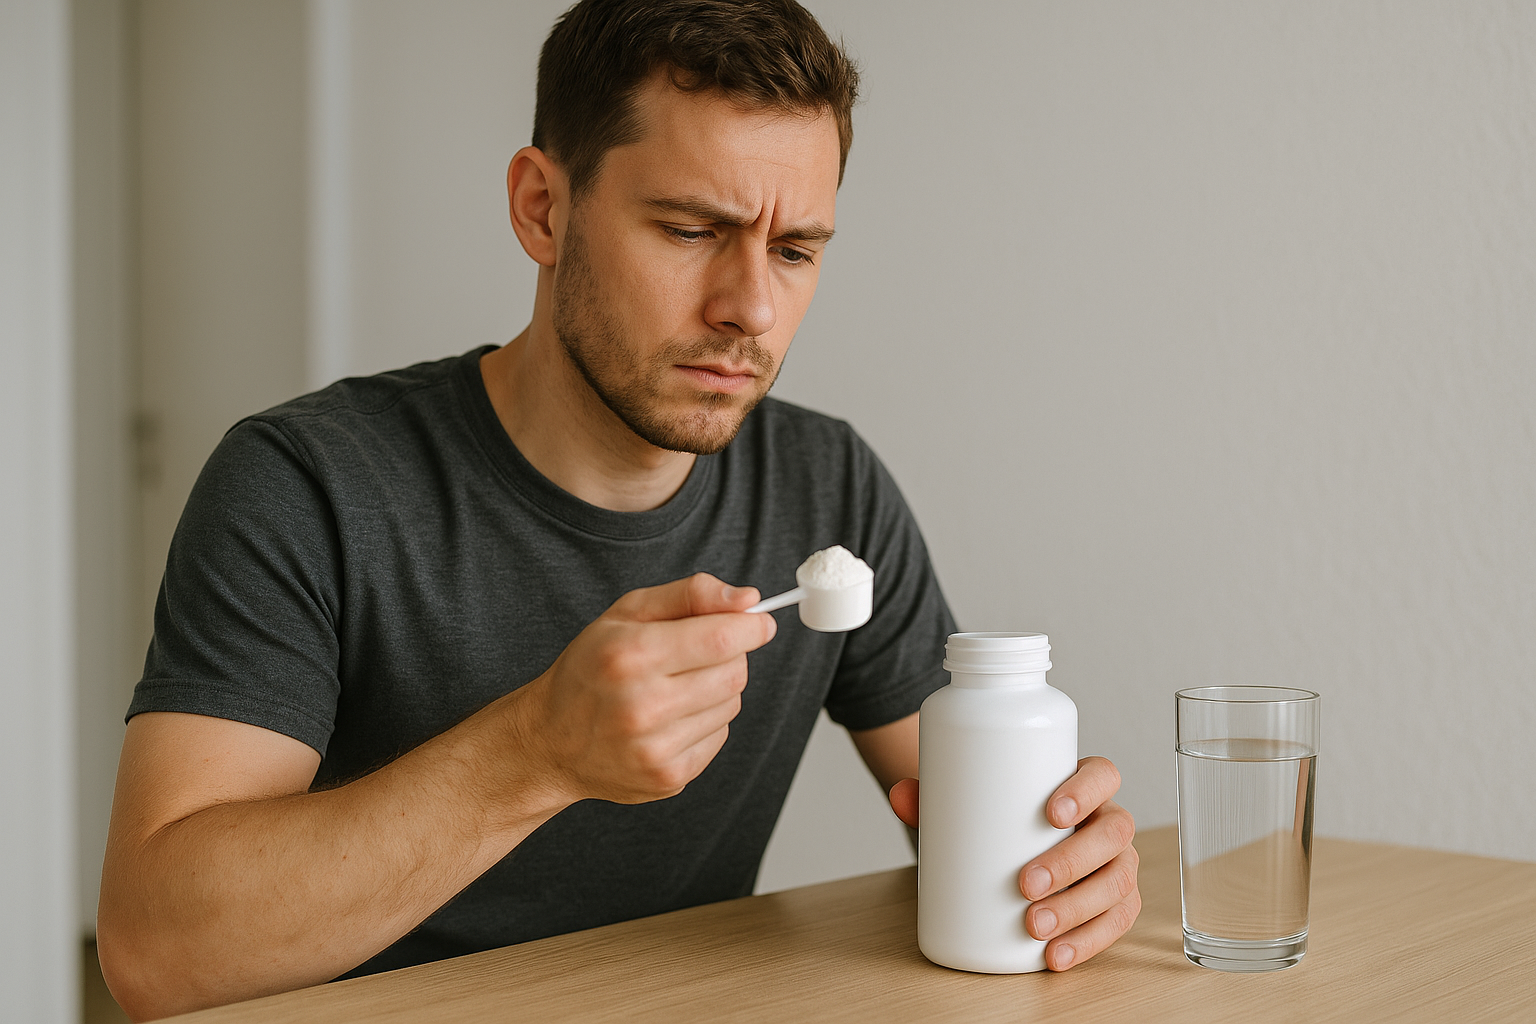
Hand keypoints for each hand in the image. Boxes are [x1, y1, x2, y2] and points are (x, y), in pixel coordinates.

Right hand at [511, 573, 776, 805]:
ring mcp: (656, 748)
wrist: (549, 741)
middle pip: (734, 672)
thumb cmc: (590, 669)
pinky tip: (670, 718)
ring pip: (731, 705)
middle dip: (729, 656)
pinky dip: (705, 722)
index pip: (722, 638)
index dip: (752, 627)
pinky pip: (719, 737)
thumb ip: (690, 595)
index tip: (759, 622)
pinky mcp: (668, 777)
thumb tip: (748, 599)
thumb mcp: (627, 613)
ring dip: (716, 689)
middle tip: (697, 653)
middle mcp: (642, 706)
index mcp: (630, 655)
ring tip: (675, 687)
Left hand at [888, 756, 1139, 970]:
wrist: (1012, 845)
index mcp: (1083, 786)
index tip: (1051, 813)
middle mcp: (1107, 822)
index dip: (1086, 791)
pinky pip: (1116, 922)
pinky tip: (1055, 955)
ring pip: (1117, 883)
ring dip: (1078, 908)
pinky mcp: (1114, 903)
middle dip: (1072, 862)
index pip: (1103, 775)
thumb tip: (900, 795)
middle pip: (1112, 835)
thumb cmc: (1001, 817)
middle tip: (1026, 884)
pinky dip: (1088, 942)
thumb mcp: (972, 801)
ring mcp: (1116, 863)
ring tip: (1034, 926)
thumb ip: (935, 796)